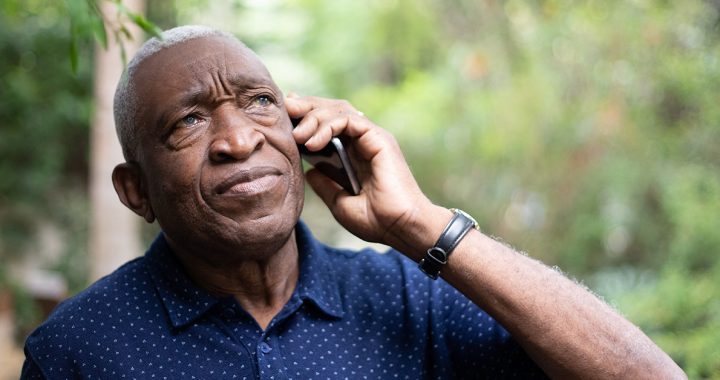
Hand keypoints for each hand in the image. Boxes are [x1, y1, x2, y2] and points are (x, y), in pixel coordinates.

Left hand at [285, 94, 448, 255]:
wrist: (400, 228)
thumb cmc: (376, 221)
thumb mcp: (340, 203)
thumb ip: (325, 185)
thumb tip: (309, 171)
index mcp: (355, 154)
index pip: (329, 123)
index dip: (307, 114)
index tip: (285, 115)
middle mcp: (363, 141)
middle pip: (332, 109)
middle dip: (306, 107)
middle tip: (285, 111)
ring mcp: (372, 138)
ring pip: (339, 110)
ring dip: (314, 117)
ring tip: (297, 135)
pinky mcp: (379, 138)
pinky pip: (350, 119)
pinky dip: (328, 126)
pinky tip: (313, 143)